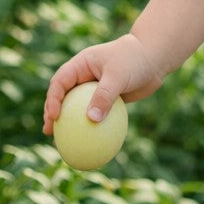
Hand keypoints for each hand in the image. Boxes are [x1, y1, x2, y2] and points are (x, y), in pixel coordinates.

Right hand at [42, 34, 163, 134]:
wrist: (154, 59)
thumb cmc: (134, 60)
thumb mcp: (118, 75)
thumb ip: (104, 96)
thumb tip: (91, 120)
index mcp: (80, 65)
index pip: (60, 82)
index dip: (53, 99)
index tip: (55, 116)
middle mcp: (83, 77)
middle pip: (62, 97)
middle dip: (53, 114)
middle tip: (49, 131)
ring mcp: (93, 89)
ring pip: (76, 108)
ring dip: (68, 124)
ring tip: (61, 142)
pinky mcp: (106, 99)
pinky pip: (95, 114)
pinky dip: (91, 127)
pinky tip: (90, 144)